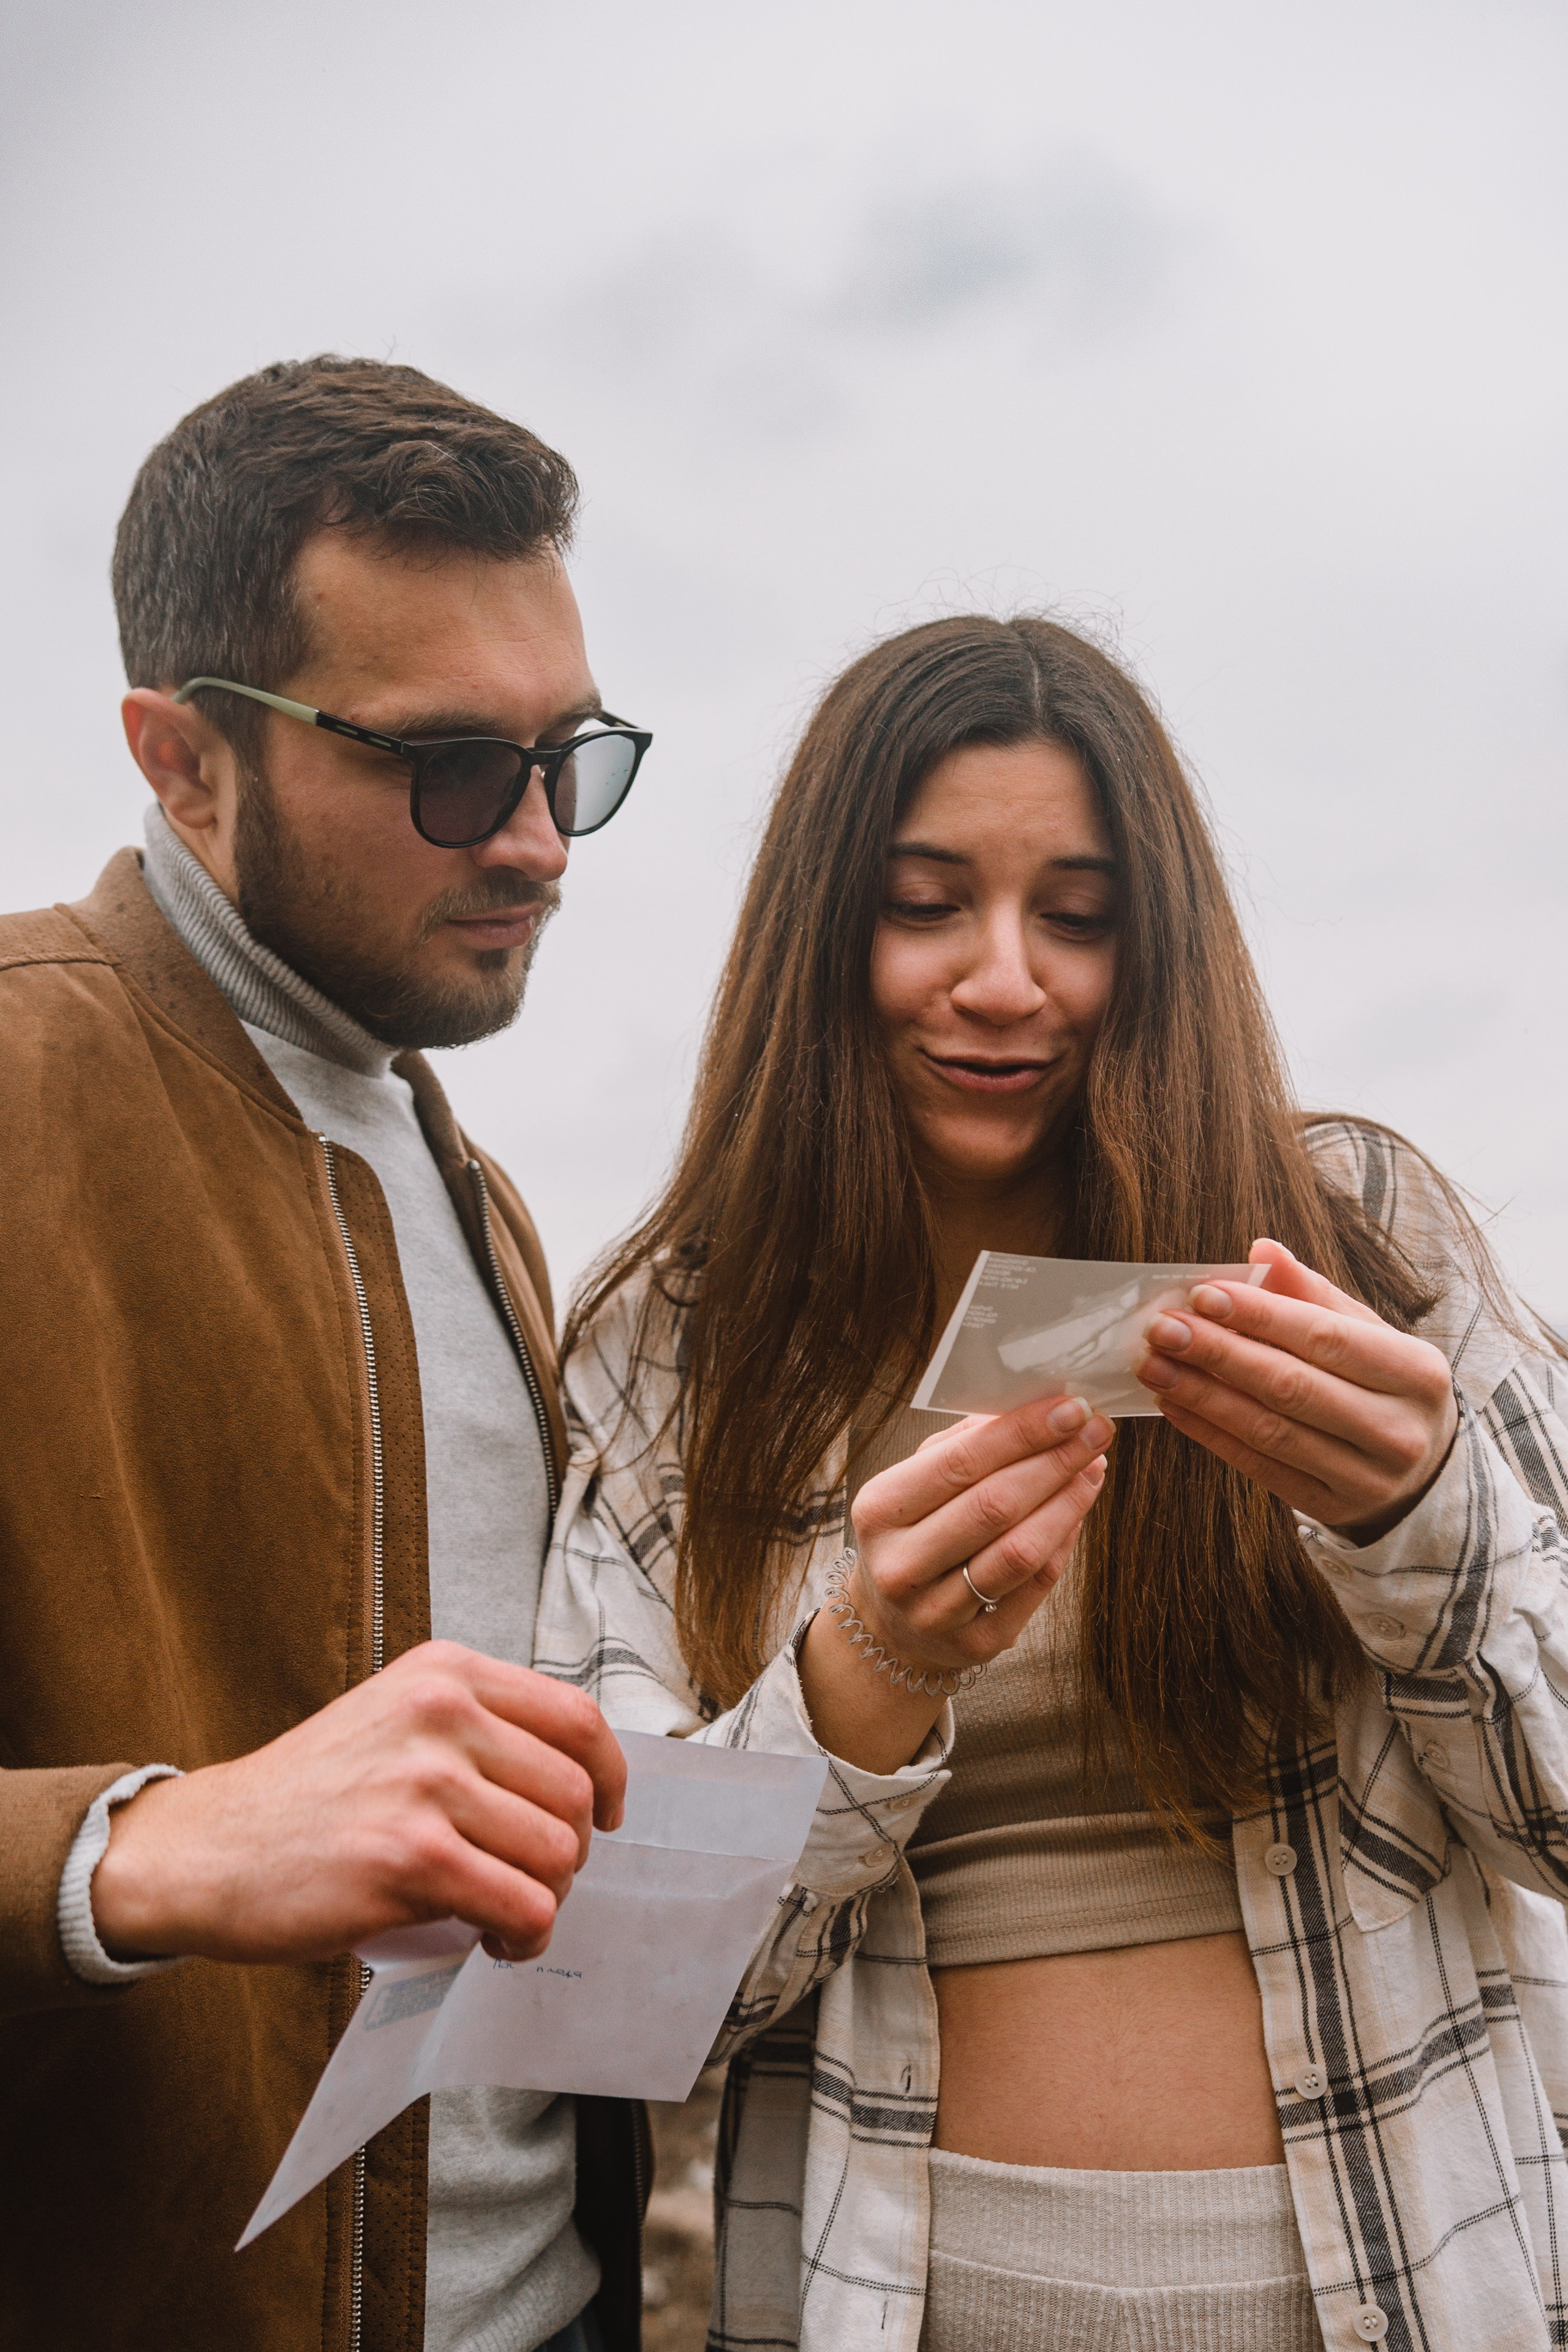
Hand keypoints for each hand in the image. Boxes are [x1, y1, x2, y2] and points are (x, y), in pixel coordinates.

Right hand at [91, 1642, 626, 1967]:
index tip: (606, 1813)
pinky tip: (497, 1943)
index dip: (609, 1774)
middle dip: (571, 1852)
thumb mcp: (394, 1718)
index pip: (577, 1716)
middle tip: (530, 1880)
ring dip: (549, 1900)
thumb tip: (572, 1777)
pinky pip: (523, 1905)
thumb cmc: (307, 1798)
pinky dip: (526, 1936)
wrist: (209, 1849)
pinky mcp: (410, 1857)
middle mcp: (441, 1713)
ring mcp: (425, 1783)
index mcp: (445, 1674)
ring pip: (558, 1853)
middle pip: (575, 1792)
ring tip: (508, 1916)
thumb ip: (475, 1729)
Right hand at [851, 1393, 1113, 1669]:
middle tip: (1096, 1431)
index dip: (1022, 1433)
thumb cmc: (911, 1536)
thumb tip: (1030, 1410)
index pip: (960, 1463)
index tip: (1071, 1408)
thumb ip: (962, 1445)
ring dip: (1068, 1501)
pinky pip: (1036, 1584)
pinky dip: (1064, 1540)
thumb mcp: (914, 1485)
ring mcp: (937, 1611)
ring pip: (1021, 1550)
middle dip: (1055, 1461)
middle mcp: (902, 1565)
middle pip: (995, 1506)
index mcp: (880, 1511)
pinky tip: (1078, 1508)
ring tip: (1093, 1467)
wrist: (891, 1626)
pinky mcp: (977, 1643)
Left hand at [1135, 1239, 1457, 1539]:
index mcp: (1416, 1373)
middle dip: (1219, 1353)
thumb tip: (1263, 1249)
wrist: (1423, 1473)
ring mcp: (1365, 1478)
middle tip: (1164, 1330)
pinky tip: (1175, 1404)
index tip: (1202, 1294)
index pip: (1326, 1337)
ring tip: (1155, 1365)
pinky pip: (1259, 1467)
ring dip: (1203, 1395)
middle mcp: (1397, 1430)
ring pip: (1269, 1431)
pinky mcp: (1330, 1508)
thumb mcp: (1369, 1334)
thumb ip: (1314, 1294)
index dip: (1260, 1315)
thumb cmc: (1385, 1386)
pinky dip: (1211, 1433)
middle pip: (1292, 1386)